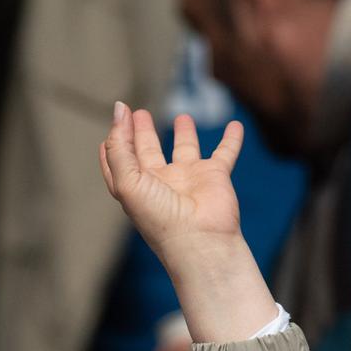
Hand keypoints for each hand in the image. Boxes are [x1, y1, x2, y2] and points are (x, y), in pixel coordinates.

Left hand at [97, 103, 274, 343]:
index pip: (121, 161)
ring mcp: (188, 179)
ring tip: (182, 117)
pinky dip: (231, 140)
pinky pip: (225, 153)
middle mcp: (161, 183)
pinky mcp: (215, 176)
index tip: (116, 120)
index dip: (116, 141)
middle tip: (139, 113)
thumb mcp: (127, 182)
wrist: (200, 241)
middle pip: (148, 152)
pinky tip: (235, 126)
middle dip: (142, 133)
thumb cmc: (160, 217)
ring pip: (185, 150)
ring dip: (184, 134)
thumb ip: (119, 147)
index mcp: (136, 187)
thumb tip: (118, 110)